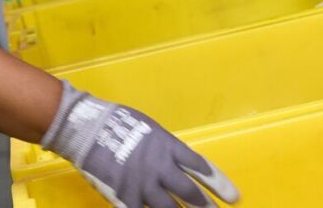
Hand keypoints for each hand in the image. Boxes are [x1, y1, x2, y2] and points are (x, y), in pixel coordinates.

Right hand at [42, 82, 239, 207]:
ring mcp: (143, 185)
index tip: (233, 197)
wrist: (88, 129)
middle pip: (190, 193)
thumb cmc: (118, 122)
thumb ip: (165, 147)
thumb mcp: (149, 128)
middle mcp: (160, 168)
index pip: (201, 169)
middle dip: (206, 207)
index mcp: (168, 147)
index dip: (219, 184)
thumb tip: (177, 161)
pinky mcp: (125, 197)